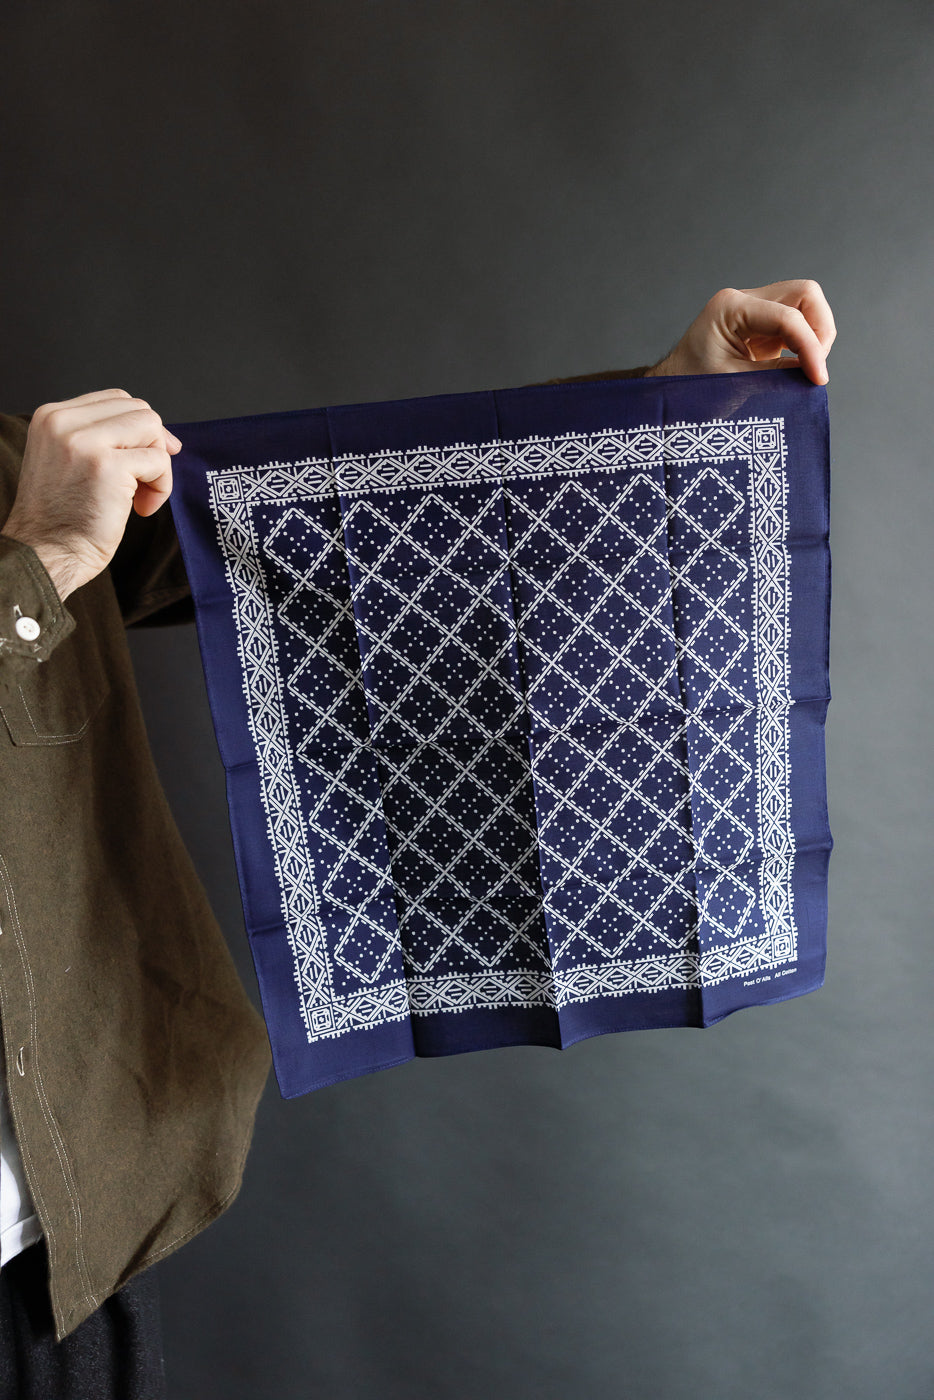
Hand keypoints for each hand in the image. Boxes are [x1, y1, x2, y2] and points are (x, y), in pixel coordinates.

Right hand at [0, 389, 182, 601]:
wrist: (44, 553)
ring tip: (142, 496)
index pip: (116, 399)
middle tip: (144, 483)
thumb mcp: (70, 460)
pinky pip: (158, 462)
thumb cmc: (62, 517)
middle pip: (138, 410)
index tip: (145, 461)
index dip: (141, 429)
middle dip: (153, 446)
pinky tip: (141, 509)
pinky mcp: (108, 467)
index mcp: (52, 416)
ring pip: (151, 428)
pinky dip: (161, 487)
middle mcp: (64, 422)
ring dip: (158, 465)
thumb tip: (164, 436)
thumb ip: (102, 438)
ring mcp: (85, 442)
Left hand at [645, 280, 835, 385]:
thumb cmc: (691, 387)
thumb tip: (813, 372)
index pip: (787, 316)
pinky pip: (797, 322)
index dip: (811, 346)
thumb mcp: (734, 384)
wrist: (670, 391)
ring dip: (815, 334)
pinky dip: (805, 342)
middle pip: (804, 294)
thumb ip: (776, 374)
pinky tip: (799, 366)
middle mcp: (743, 299)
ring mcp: (754, 308)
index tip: (818, 378)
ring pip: (805, 304)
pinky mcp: (762, 324)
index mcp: (730, 308)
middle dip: (819, 329)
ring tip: (808, 368)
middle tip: (815, 367)